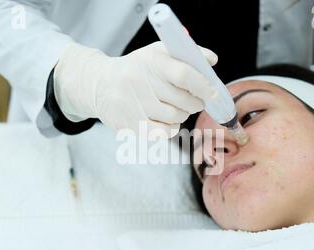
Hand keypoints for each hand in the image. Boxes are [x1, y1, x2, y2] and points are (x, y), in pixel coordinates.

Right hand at [53, 41, 217, 136]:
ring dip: (184, 114)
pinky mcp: (131, 125)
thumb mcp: (157, 53)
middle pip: (183, 100)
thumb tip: (212, 61)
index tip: (212, 92)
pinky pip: (165, 132)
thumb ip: (187, 54)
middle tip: (196, 100)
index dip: (203, 85)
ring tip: (177, 107)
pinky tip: (167, 118)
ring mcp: (134, 106)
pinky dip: (172, 126)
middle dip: (196, 102)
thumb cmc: (137, 69)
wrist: (100, 85)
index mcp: (150, 62)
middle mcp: (140, 83)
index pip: (183, 75)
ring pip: (176, 117)